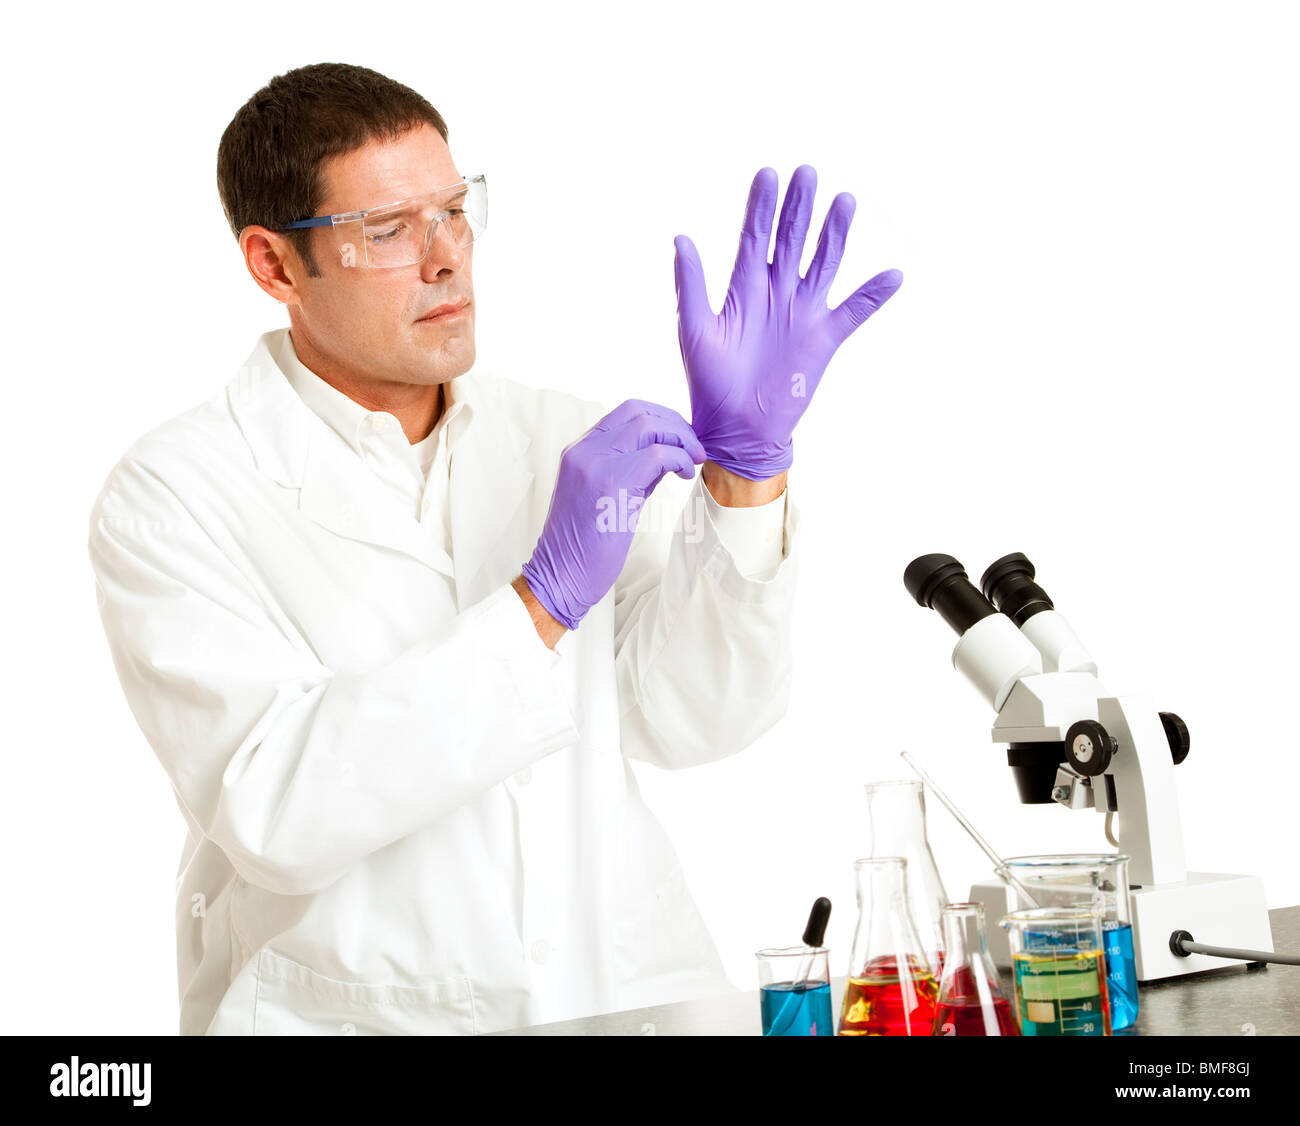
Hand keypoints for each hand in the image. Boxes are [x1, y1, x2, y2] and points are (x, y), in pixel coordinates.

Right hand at [521, 400, 705, 629]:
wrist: (560, 576)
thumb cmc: (585, 545)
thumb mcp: (607, 495)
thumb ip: (631, 469)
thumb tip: (667, 453)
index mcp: (580, 450)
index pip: (626, 412)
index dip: (661, 418)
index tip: (681, 438)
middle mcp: (584, 450)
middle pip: (639, 411)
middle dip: (675, 424)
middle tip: (694, 448)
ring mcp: (594, 464)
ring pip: (648, 426)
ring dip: (681, 439)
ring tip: (694, 460)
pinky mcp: (610, 484)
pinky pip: (656, 455)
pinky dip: (678, 459)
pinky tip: (685, 474)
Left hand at [673, 165, 903, 479]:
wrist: (735, 429)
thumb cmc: (708, 383)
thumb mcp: (696, 330)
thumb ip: (691, 285)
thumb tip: (681, 239)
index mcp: (745, 286)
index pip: (755, 236)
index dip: (761, 206)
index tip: (769, 174)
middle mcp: (777, 292)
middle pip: (793, 238)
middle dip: (800, 206)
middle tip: (807, 173)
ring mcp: (803, 312)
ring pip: (824, 262)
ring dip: (835, 234)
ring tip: (844, 201)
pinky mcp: (824, 339)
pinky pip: (854, 312)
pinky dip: (874, 295)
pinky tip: (892, 275)